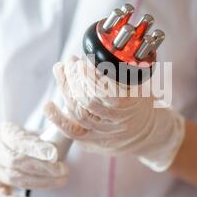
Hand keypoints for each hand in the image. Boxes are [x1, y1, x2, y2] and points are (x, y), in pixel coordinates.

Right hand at [0, 122, 68, 196]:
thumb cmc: (8, 140)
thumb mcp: (21, 129)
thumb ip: (40, 134)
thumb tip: (64, 136)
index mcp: (3, 132)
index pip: (18, 140)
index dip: (37, 148)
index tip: (54, 154)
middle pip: (17, 162)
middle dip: (44, 168)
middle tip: (64, 169)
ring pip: (14, 179)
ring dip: (41, 182)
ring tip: (61, 180)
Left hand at [43, 56, 184, 171]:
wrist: (148, 134)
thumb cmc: (141, 105)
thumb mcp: (139, 86)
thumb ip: (121, 73)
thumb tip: (96, 54)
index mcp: (130, 106)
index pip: (107, 94)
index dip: (91, 78)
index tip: (83, 62)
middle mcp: (116, 122)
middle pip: (88, 103)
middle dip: (75, 79)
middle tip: (70, 62)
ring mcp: (103, 134)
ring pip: (78, 114)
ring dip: (66, 90)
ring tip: (62, 70)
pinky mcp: (92, 141)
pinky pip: (72, 131)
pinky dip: (58, 118)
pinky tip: (48, 106)